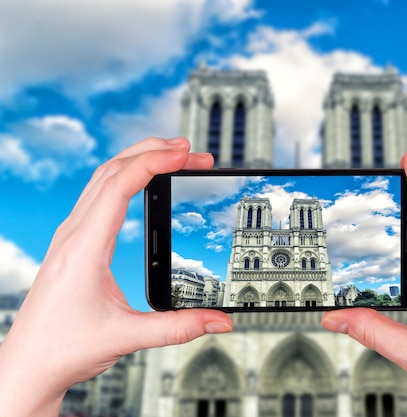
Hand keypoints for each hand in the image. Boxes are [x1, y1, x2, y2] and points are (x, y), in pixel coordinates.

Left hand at [0, 137, 232, 416]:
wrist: (28, 364)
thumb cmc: (64, 348)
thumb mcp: (127, 337)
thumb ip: (179, 327)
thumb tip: (221, 321)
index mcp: (84, 248)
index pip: (119, 185)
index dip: (154, 162)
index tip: (186, 154)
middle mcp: (73, 234)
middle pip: (111, 170)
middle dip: (153, 152)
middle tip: (191, 151)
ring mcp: (71, 235)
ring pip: (103, 178)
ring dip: (138, 160)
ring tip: (174, 157)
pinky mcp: (74, 242)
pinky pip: (99, 194)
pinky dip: (126, 176)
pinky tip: (143, 181)